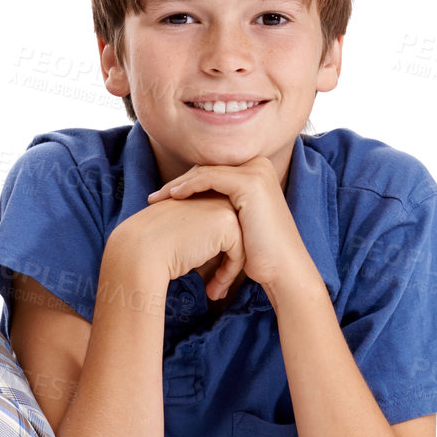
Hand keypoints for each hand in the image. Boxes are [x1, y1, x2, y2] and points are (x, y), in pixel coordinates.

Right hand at [111, 193, 245, 299]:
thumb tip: (216, 250)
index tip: (209, 278)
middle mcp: (214, 196)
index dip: (216, 254)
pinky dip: (228, 275)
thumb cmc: (153, 246)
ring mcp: (223, 207)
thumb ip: (198, 231)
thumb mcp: (178, 230)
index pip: (221, 227)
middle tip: (216, 287)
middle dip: (228, 263)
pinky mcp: (229, 224)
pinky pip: (240, 254)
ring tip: (215, 292)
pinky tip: (213, 290)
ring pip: (241, 244)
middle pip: (235, 234)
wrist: (141, 250)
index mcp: (200, 194)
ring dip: (229, 272)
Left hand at [146, 157, 314, 290]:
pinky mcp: (250, 182)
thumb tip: (186, 202)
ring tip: (156, 200)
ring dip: (176, 185)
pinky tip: (172, 197)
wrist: (283, 269)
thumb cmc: (260, 252)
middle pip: (206, 168)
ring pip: (204, 171)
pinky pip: (209, 178)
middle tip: (153, 198)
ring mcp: (256, 172)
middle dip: (177, 182)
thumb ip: (219, 205)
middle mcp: (259, 166)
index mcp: (256, 172)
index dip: (184, 182)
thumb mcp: (236, 221)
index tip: (160, 197)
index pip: (211, 170)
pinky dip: (188, 186)